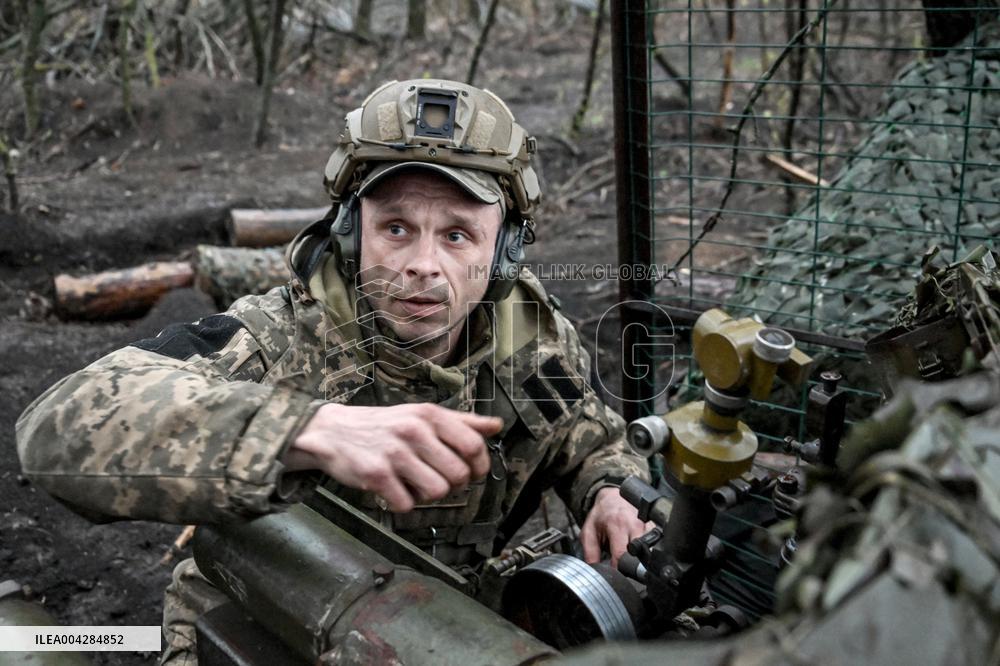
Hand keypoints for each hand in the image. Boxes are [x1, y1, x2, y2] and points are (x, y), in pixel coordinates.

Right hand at [285, 402, 501, 511]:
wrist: (332, 431)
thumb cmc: (384, 425)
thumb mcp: (421, 414)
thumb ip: (461, 421)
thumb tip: (497, 425)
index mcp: (429, 415)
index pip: (473, 446)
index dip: (480, 466)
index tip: (473, 473)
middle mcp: (414, 431)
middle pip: (458, 474)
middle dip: (453, 485)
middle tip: (438, 479)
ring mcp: (395, 454)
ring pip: (437, 492)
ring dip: (429, 495)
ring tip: (414, 484)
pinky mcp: (376, 475)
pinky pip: (407, 504)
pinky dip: (403, 503)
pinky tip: (394, 490)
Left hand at [580, 487, 650, 567]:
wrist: (613, 497)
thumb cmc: (601, 515)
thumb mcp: (589, 532)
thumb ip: (590, 553)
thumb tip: (595, 571)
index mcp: (617, 525)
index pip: (621, 555)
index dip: (619, 569)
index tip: (616, 575)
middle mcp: (635, 525)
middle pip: (638, 555)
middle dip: (632, 566)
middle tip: (624, 568)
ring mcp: (647, 525)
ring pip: (648, 551)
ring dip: (640, 559)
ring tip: (630, 558)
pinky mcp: (654, 526)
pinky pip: (654, 544)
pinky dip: (647, 551)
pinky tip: (638, 550)